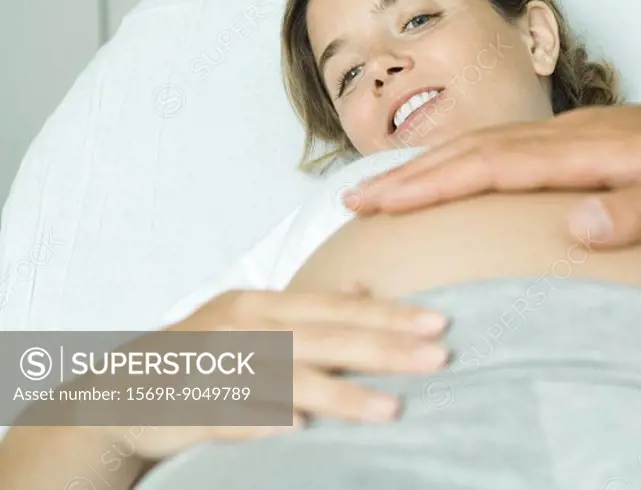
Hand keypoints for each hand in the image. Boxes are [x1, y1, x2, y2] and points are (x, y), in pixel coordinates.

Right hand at [98, 285, 450, 459]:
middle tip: (437, 358)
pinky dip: (264, 421)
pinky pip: (232, 415)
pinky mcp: (191, 406)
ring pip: (288, 378)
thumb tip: (364, 288)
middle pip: (324, 338)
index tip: (437, 322)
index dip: (388, 314)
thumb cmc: (204, 354)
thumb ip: (310, 308)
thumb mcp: (254, 319)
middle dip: (384, 348)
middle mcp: (242, 327)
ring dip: (341, 394)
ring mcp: (216, 366)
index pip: (337, 307)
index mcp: (261, 303)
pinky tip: (299, 430)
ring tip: (390, 409)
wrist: (124, 390)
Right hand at [349, 93, 640, 246]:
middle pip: (472, 150)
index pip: (494, 164)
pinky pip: (504, 149)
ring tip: (383, 192)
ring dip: (428, 168)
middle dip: (410, 175)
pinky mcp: (575, 143)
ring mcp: (569, 135)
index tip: (384, 202)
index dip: (434, 183)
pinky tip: (448, 179)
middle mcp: (567, 135)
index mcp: (587, 148)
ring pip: (482, 146)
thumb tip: (576, 227)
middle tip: (355, 202)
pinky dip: (462, 163)